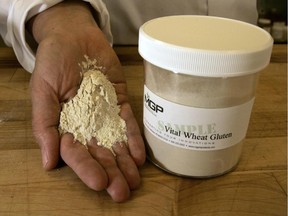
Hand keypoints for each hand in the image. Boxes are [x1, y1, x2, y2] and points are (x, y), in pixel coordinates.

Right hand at [28, 1, 144, 201]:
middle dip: (111, 173)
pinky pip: (128, 123)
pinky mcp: (121, 102)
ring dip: (126, 162)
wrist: (75, 37)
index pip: (76, 153)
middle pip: (100, 154)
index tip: (99, 183)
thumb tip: (48, 162)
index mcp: (66, 126)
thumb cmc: (53, 62)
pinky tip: (140, 156)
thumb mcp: (42, 91)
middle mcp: (87, 125)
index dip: (87, 169)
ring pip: (117, 143)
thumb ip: (44, 124)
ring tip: (135, 181)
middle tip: (122, 192)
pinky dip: (134, 139)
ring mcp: (106, 115)